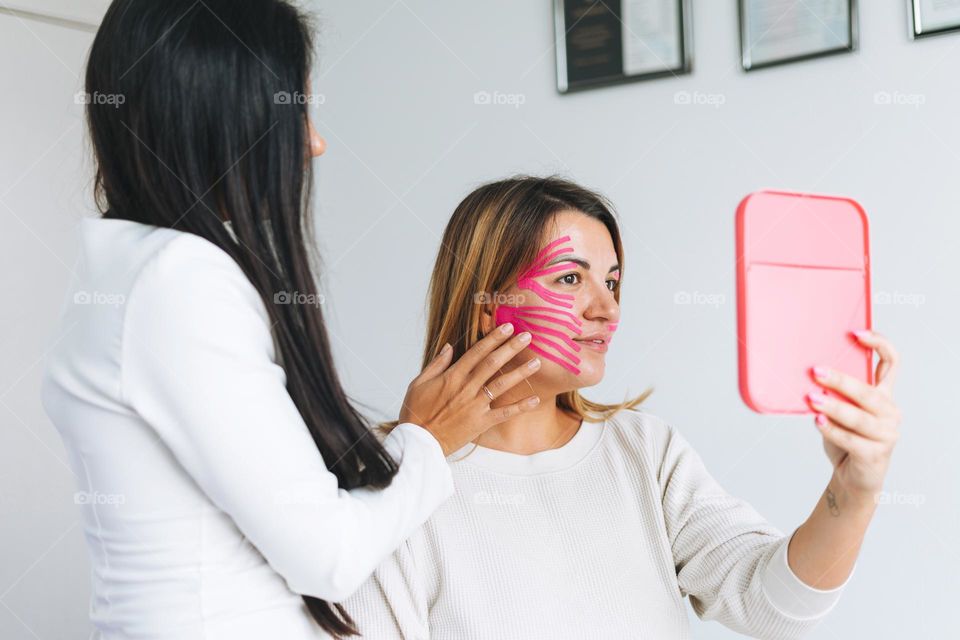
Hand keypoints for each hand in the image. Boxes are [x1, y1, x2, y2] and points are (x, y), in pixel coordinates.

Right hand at [400, 323, 540, 455]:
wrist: (419, 442)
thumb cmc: (416, 412)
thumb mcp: (419, 383)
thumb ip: (436, 364)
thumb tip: (448, 345)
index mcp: (452, 376)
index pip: (477, 352)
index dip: (493, 338)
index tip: (507, 327)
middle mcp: (466, 388)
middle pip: (493, 363)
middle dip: (511, 348)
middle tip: (528, 336)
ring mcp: (475, 405)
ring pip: (502, 385)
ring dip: (520, 372)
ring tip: (537, 362)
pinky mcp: (481, 422)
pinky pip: (504, 413)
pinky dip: (520, 406)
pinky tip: (535, 399)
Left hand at [807, 329, 901, 500]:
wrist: (852, 477)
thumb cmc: (845, 438)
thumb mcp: (839, 411)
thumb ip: (833, 394)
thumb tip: (806, 374)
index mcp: (884, 395)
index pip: (891, 363)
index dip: (878, 344)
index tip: (856, 333)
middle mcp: (890, 411)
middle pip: (868, 391)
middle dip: (841, 380)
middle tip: (816, 372)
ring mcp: (886, 434)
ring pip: (859, 417)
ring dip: (834, 406)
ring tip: (812, 399)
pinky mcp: (876, 454)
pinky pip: (851, 439)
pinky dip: (832, 430)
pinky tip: (818, 422)